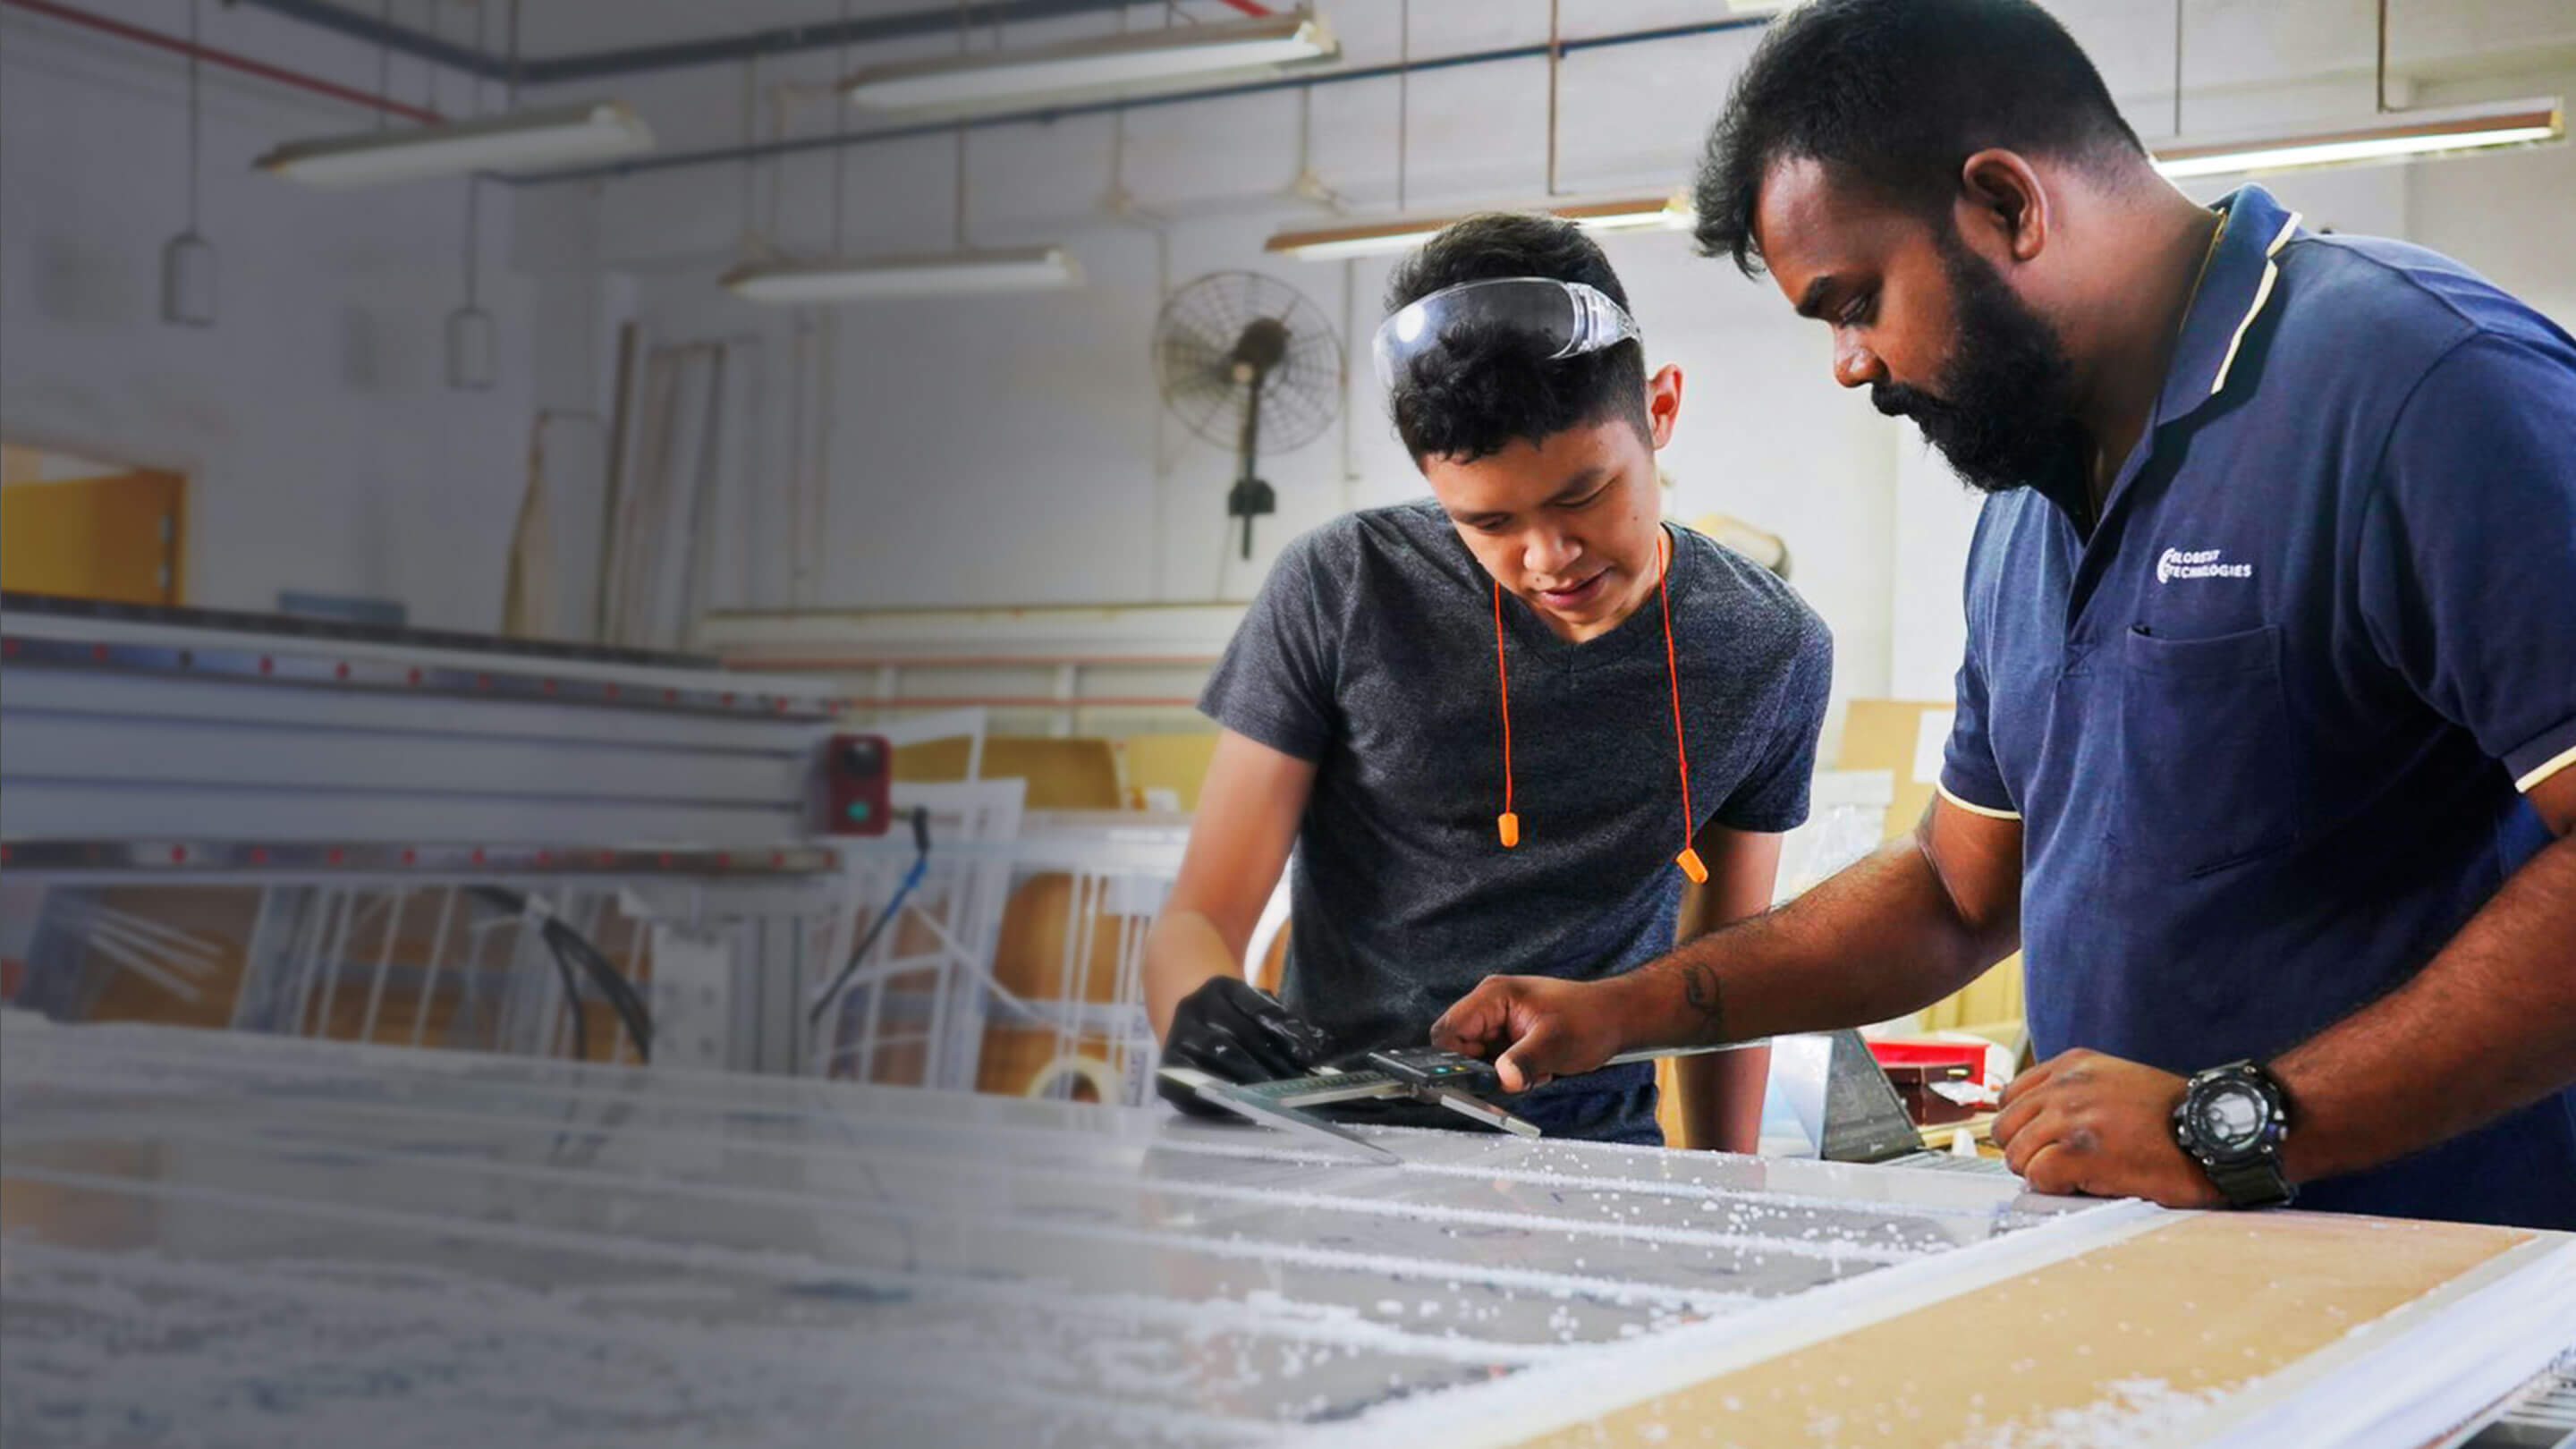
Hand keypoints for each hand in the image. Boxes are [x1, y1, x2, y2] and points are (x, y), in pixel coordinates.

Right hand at [1155, 977, 1329, 1117]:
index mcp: (1222, 988)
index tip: (1308, 1057)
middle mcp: (1195, 1008)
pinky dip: (1219, 1100)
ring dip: (1250, 1081)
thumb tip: (1320, 1045)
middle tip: (1299, 1088)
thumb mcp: (1255, 1006)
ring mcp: (1177, 1037)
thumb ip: (1285, 1023)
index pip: (1258, 1010)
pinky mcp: (1166, 1069)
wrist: (1181, 1017)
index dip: (1285, 1033)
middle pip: (1237, 1039)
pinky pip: (1193, 1087)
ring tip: (1278, 1099)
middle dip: (1271, 1065)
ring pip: (1217, 1059)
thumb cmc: (1231, 1017)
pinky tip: (1243, 1110)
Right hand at [1429, 975, 1629, 1092]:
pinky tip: (1536, 1068)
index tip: (1471, 1080)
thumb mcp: (1555, 1043)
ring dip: (1499, 1073)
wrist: (1615, 1018)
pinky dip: (1511, 1072)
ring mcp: (1499, 1021)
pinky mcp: (1509, 1037)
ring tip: (1532, 1069)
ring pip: (1475, 1059)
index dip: (1452, 1059)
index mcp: (1493, 996)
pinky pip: (1493, 1062)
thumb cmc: (1590, 1019)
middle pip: (1458, 1048)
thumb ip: (1523, 1061)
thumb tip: (1502, 1080)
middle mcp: (1490, 1006)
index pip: (1448, 1030)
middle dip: (1481, 1070)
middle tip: (1513, 1076)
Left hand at [1991, 1049, 2221, 1206]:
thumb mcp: (2115, 1081)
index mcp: (2072, 1064)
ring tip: (2083, 1174)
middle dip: (2029, 1152)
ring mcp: (2071, 1116)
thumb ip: (2073, 1093)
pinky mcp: (2081, 1151)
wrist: (2219, 1129)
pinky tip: (2092, 1182)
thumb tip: (2033, 1127)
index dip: (2026, 1128)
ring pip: (2016, 1155)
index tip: (2047, 1143)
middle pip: (2005, 1129)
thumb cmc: (2173, 1116)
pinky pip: (2039, 1177)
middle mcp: (2066, 1085)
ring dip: (2044, 1173)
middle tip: (2065, 1165)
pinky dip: (2059, 1188)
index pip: (2010, 1098)